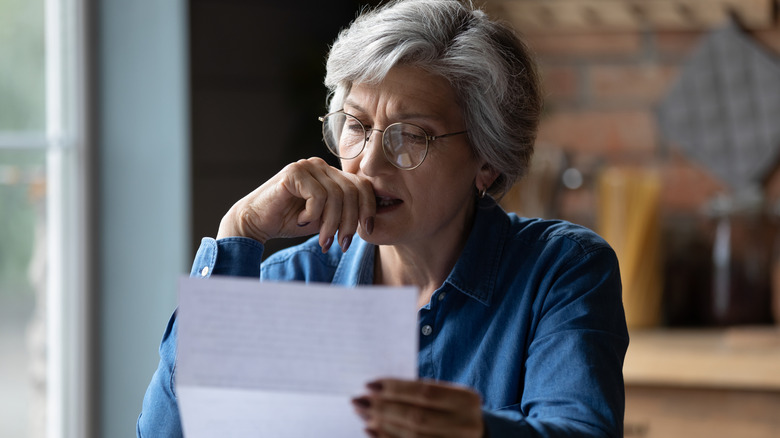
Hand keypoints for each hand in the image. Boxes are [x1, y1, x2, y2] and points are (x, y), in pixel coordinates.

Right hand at [216, 157, 375, 251]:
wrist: (256, 223)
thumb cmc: (290, 221)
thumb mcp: (326, 219)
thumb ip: (345, 214)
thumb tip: (371, 223)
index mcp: (331, 174)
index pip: (362, 185)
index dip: (368, 209)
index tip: (367, 231)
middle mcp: (321, 166)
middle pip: (352, 191)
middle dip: (350, 222)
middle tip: (341, 243)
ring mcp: (307, 166)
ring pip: (336, 196)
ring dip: (331, 223)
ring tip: (323, 239)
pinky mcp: (293, 172)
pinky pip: (318, 196)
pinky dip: (313, 214)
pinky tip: (301, 220)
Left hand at [352, 378, 484, 437]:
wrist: (475, 435)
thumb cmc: (452, 409)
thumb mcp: (445, 396)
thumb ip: (419, 392)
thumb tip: (376, 389)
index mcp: (466, 400)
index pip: (425, 392)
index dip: (395, 388)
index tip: (369, 384)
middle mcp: (465, 424)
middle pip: (417, 417)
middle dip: (383, 408)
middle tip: (358, 400)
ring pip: (412, 436)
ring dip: (382, 425)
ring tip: (362, 414)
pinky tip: (371, 430)